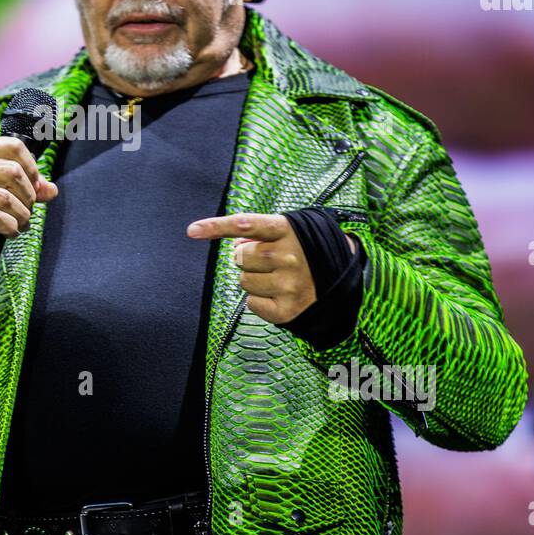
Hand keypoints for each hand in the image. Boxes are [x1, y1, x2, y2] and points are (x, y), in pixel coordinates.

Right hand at [0, 136, 58, 282]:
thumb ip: (25, 185)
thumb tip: (51, 190)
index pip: (13, 146)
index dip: (32, 168)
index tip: (35, 186)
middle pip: (12, 172)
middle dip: (28, 195)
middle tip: (28, 209)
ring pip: (5, 198)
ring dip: (22, 215)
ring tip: (21, 223)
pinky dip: (10, 227)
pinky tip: (10, 231)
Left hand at [187, 213, 354, 325]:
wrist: (341, 282)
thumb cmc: (304, 253)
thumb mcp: (287, 234)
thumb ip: (258, 234)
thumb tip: (234, 248)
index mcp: (288, 230)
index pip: (246, 225)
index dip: (216, 227)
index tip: (192, 231)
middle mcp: (290, 255)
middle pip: (240, 258)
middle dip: (247, 260)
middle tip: (270, 262)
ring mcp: (290, 284)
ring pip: (244, 281)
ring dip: (254, 281)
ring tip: (279, 279)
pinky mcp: (288, 310)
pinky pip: (252, 304)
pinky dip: (260, 302)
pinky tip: (280, 296)